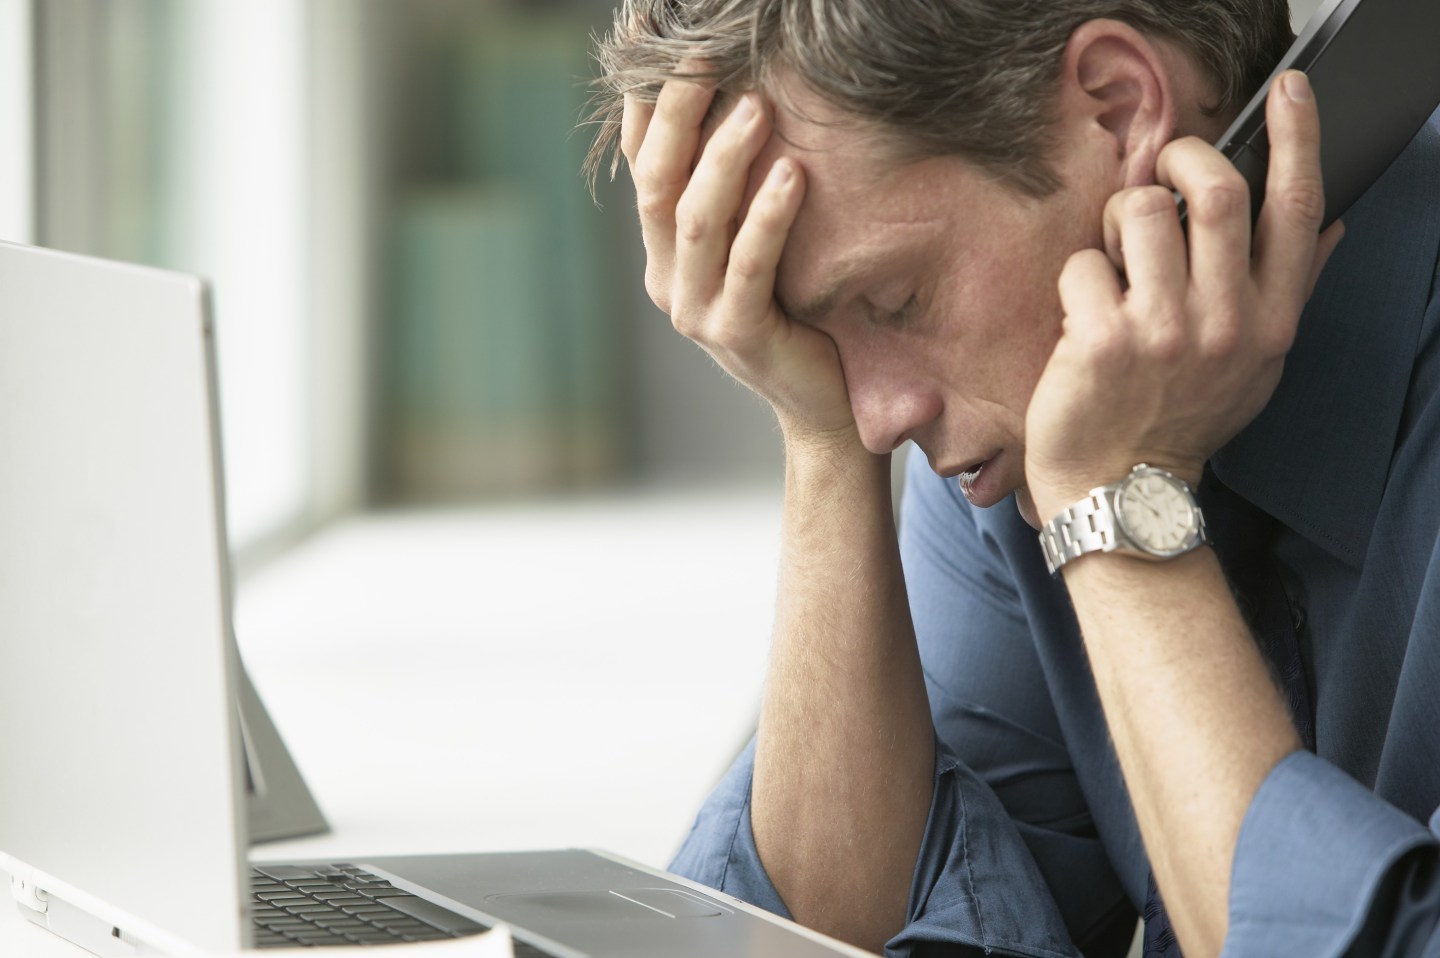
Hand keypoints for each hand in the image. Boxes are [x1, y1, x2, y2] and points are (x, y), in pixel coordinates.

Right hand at [621, 70, 858, 446]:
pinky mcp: (738, 335)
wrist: (822, 405)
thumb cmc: (799, 313)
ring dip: (724, 158)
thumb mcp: (757, 244)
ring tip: (759, 105)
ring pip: (696, 220)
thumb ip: (738, 193)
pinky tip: (793, 174)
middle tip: (706, 57)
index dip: (646, 103)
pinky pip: (748, 267)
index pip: (642, 164)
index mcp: (663, 252)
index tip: (653, 40)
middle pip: (657, 183)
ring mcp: (696, 311)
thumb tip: (750, 99)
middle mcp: (666, 279)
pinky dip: (768, 218)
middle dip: (679, 115)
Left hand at [1024, 70, 1344, 520]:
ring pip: (1139, 212)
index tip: (1289, 96)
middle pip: (1217, 191)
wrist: (1123, 494)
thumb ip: (1285, 293)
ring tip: (1114, 260)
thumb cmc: (1181, 422)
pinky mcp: (1102, 341)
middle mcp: (1226, 323)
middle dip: (1181, 160)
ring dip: (1117, 220)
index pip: (1297, 212)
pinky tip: (1082, 316)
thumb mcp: (1254, 366)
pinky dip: (1077, 279)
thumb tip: (1330, 228)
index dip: (1298, 140)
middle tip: (1161, 171)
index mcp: (1269, 322)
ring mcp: (1163, 332)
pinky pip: (1084, 263)